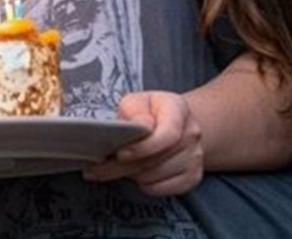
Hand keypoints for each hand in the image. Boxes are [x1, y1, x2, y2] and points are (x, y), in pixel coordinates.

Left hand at [84, 91, 203, 195]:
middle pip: (156, 160)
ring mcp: (195, 157)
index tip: (119, 154)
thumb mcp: (136, 101)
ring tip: (116, 166)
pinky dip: (144, 185)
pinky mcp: (193, 177)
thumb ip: (134, 111)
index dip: (142, 148)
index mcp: (178, 109)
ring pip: (155, 177)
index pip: (167, 135)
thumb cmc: (149, 112)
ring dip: (131, 175)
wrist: (175, 123)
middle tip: (96, 170)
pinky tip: (134, 174)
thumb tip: (138, 126)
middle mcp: (192, 134)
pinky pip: (162, 189)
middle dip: (121, 167)